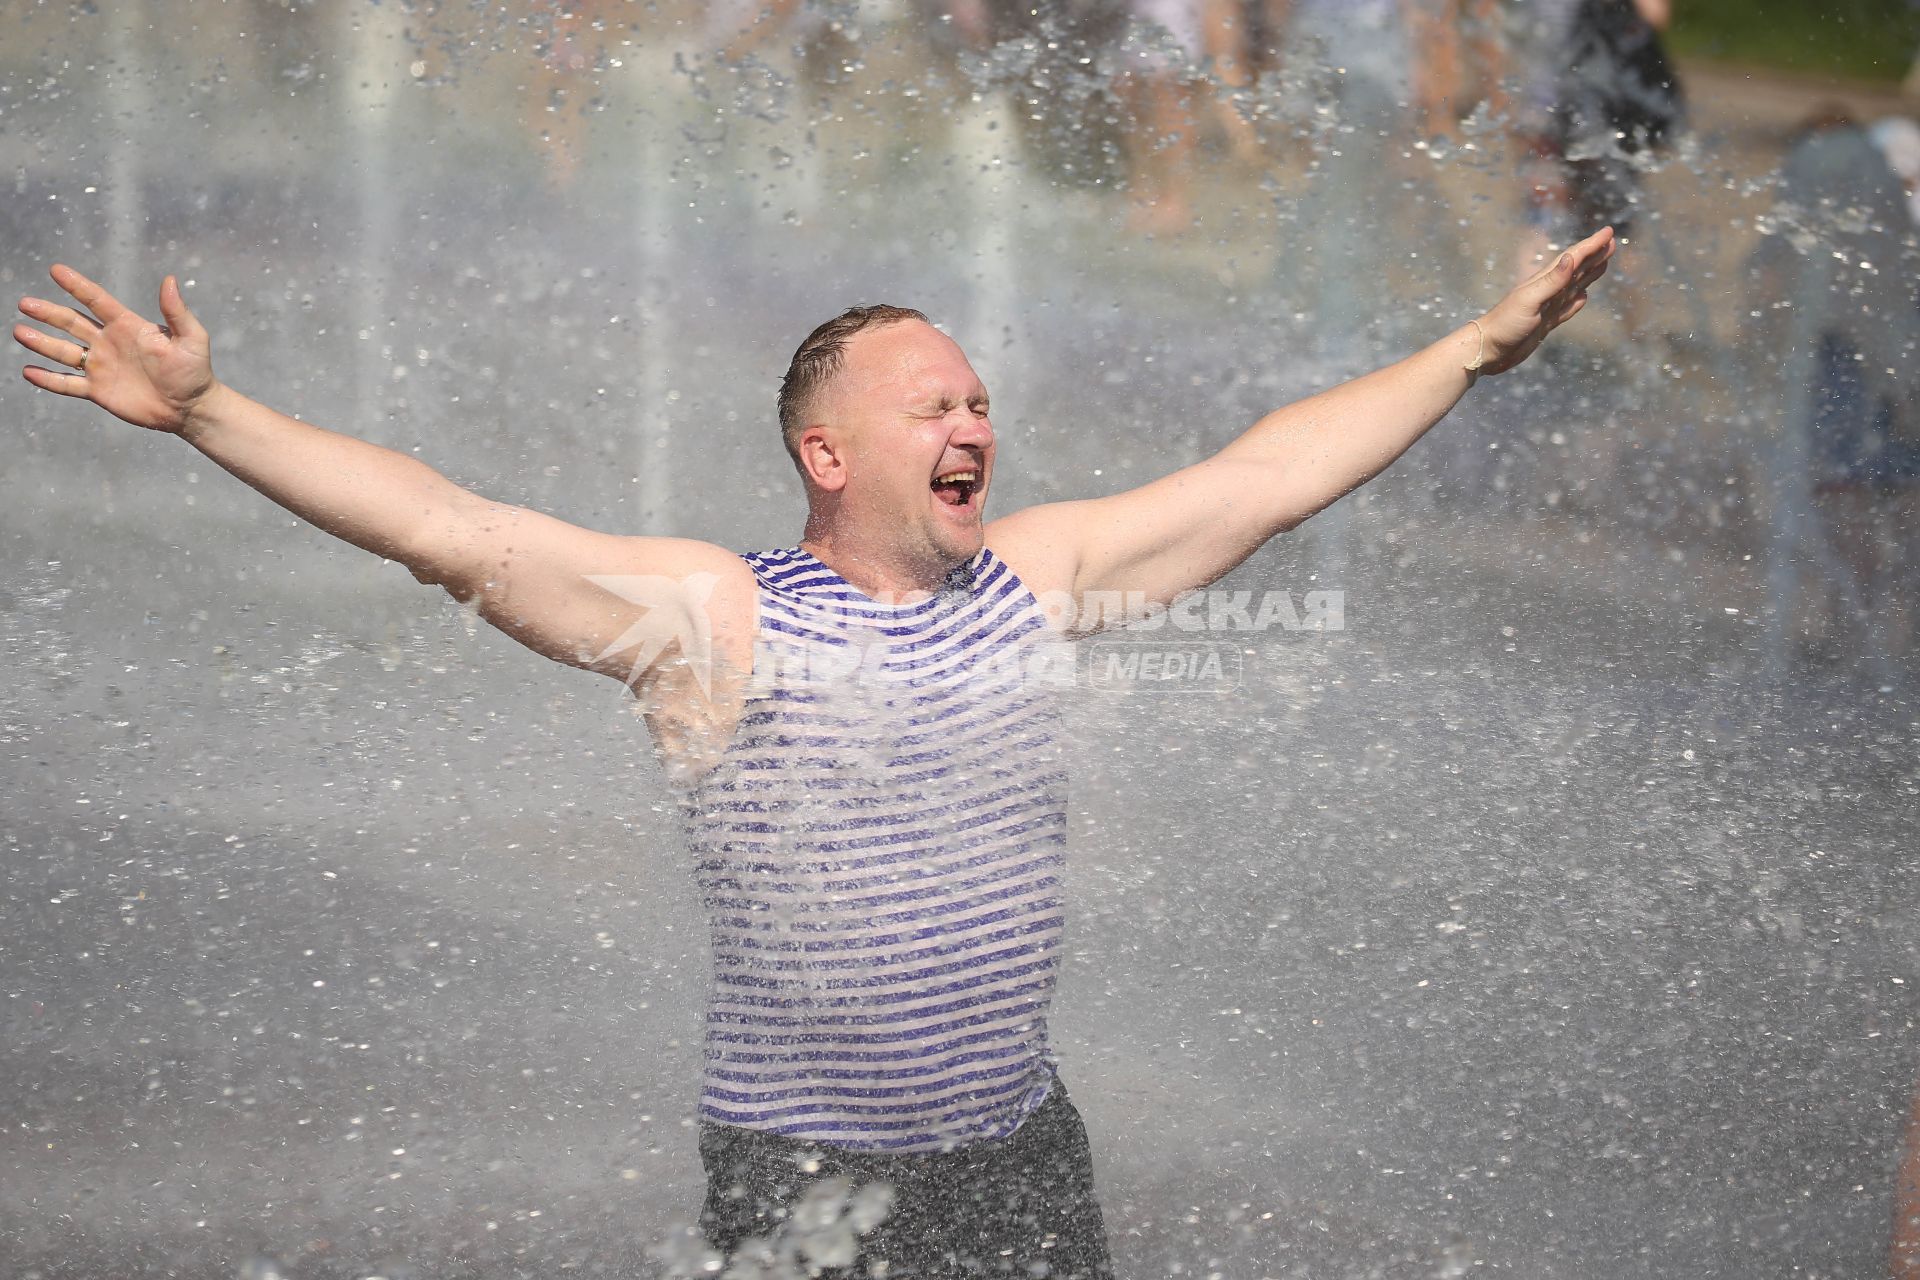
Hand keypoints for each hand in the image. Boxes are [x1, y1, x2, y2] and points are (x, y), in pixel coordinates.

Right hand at [15, 264, 217, 433]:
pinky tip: (28, 371)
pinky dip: (48, 379)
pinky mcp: (98, 391)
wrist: (191, 408)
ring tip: (19, 332)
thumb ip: (177, 312)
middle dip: (48, 313)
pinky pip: (67, 384)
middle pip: (71, 323)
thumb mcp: (191, 339)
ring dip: (41, 343)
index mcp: (128, 326)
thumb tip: (169, 280)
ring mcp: (101, 367)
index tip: (56, 270)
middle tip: (25, 303)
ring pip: (64, 352)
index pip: (97, 301)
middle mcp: (109, 343)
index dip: (77, 286)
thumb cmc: (195, 372)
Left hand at [1474, 226, 1615, 376]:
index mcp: (1544, 281)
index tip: (1609, 232)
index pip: (1573, 258)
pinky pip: (1566, 308)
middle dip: (1594, 255)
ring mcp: (1546, 307)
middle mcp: (1547, 291)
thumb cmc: (1505, 324)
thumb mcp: (1529, 300)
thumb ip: (1551, 280)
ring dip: (1589, 274)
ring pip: (1574, 286)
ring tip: (1603, 263)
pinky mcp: (1544, 323)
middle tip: (1612, 242)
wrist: (1487, 349)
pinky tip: (1583, 297)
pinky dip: (1577, 302)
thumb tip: (1570, 257)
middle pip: (1576, 268)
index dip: (1591, 245)